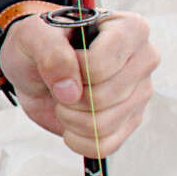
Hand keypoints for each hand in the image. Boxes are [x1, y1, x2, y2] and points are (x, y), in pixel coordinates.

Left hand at [0, 10, 158, 156]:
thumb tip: (70, 92)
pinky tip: (70, 121)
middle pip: (103, 98)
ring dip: (69, 118)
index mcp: (130, 30)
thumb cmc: (39, 42)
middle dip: (68, 97)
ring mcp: (141, 93)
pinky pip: (105, 146)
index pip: (100, 66)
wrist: (35, 64)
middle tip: (59, 82)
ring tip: (64, 100)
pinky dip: (78, 139)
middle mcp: (144, 61)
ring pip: (103, 125)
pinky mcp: (131, 120)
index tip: (61, 57)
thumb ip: (50, 53)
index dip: (71, 70)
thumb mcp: (32, 35)